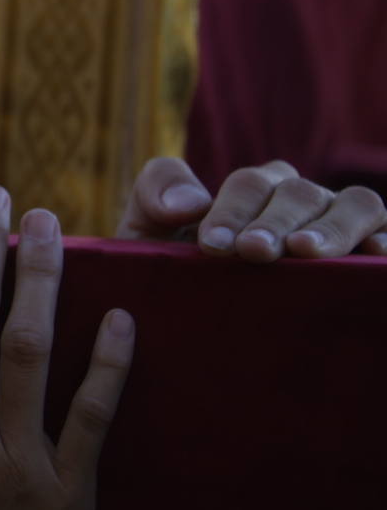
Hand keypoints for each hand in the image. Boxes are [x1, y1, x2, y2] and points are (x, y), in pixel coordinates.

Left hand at [116, 157, 386, 260]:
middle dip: (273, 220)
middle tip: (254, 252)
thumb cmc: (175, 276)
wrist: (193, 325)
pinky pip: (385, 231)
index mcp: (251, 192)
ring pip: (353, 203)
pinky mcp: (367, 252)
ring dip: (331, 225)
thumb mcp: (147, 238)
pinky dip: (384, 240)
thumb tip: (190, 202)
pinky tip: (375, 259)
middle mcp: (299, 200)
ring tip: (306, 253)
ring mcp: (337, 223)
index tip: (211, 247)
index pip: (247, 185)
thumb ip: (153, 201)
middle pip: (296, 191)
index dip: (230, 210)